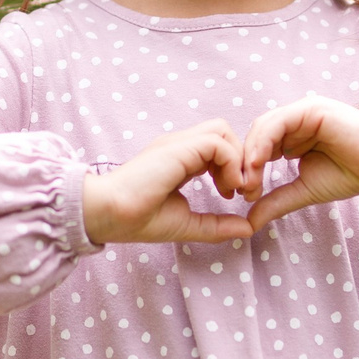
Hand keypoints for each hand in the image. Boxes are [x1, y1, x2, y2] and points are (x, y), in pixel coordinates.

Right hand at [79, 120, 255, 246]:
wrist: (110, 214)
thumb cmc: (139, 219)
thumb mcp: (188, 224)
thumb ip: (217, 225)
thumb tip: (248, 229)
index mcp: (179, 160)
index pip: (216, 146)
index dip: (232, 167)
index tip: (231, 196)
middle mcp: (179, 147)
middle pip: (223, 131)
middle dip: (240, 158)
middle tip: (240, 190)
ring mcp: (177, 144)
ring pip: (222, 130)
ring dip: (237, 158)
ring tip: (234, 188)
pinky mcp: (177, 149)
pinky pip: (217, 142)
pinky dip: (231, 162)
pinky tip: (227, 186)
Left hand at [238, 97, 358, 234]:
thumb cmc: (350, 176)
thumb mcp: (305, 190)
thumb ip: (277, 201)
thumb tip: (249, 223)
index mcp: (293, 134)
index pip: (258, 146)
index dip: (248, 169)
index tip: (247, 196)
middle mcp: (296, 120)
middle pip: (256, 136)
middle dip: (246, 164)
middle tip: (245, 191)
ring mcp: (303, 112)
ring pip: (263, 127)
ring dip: (252, 155)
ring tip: (251, 181)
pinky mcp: (312, 109)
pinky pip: (278, 122)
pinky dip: (264, 142)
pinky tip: (259, 163)